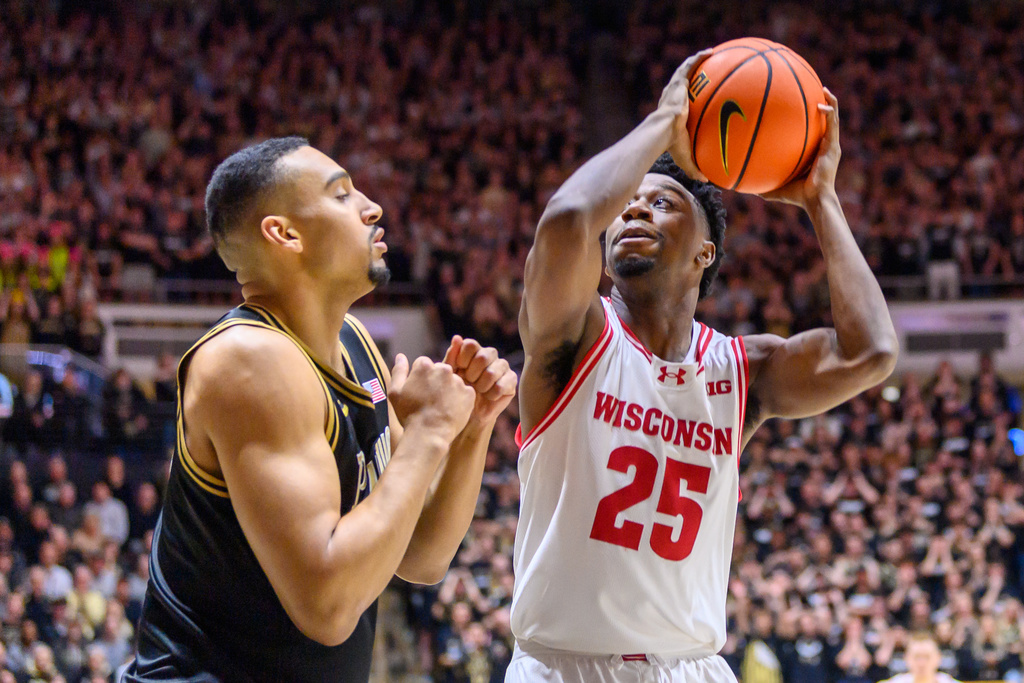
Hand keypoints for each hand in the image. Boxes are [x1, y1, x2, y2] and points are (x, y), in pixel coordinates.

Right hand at [389, 355, 475, 443]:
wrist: (429, 434)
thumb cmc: (409, 414)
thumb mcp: (395, 392)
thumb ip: (398, 371)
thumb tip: (400, 356)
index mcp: (424, 365)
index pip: (423, 365)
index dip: (420, 379)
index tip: (419, 392)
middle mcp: (443, 369)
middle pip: (440, 371)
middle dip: (436, 381)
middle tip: (430, 400)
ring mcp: (458, 380)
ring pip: (453, 381)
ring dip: (448, 390)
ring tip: (440, 407)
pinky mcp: (469, 393)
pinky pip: (464, 393)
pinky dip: (459, 400)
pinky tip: (450, 411)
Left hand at [443, 336, 517, 426]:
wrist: (469, 413)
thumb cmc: (458, 391)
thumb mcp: (450, 375)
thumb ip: (452, 357)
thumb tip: (457, 337)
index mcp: (475, 350)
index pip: (470, 345)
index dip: (462, 360)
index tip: (459, 371)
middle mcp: (490, 354)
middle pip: (483, 356)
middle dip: (472, 375)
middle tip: (469, 383)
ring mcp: (502, 366)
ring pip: (492, 372)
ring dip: (481, 386)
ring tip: (478, 391)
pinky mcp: (512, 380)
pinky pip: (502, 386)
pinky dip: (492, 395)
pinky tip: (489, 397)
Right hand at [658, 48, 712, 182]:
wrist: (662, 131)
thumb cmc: (670, 144)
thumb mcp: (685, 157)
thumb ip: (695, 167)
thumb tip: (706, 181)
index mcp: (671, 112)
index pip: (678, 102)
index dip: (685, 97)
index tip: (694, 96)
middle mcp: (671, 97)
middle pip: (681, 83)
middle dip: (691, 76)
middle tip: (703, 72)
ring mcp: (674, 89)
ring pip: (685, 71)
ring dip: (695, 62)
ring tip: (709, 54)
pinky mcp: (678, 82)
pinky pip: (690, 66)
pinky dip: (699, 58)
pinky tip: (711, 51)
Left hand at [758, 88, 840, 208]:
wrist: (814, 200)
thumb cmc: (797, 196)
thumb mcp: (775, 186)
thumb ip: (761, 183)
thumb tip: (738, 185)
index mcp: (814, 152)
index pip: (813, 132)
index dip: (809, 120)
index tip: (799, 107)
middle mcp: (824, 146)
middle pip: (824, 121)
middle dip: (821, 105)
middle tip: (812, 90)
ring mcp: (831, 145)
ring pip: (833, 118)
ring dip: (830, 102)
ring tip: (824, 88)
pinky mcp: (833, 147)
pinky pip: (833, 124)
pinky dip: (831, 111)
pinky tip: (822, 103)